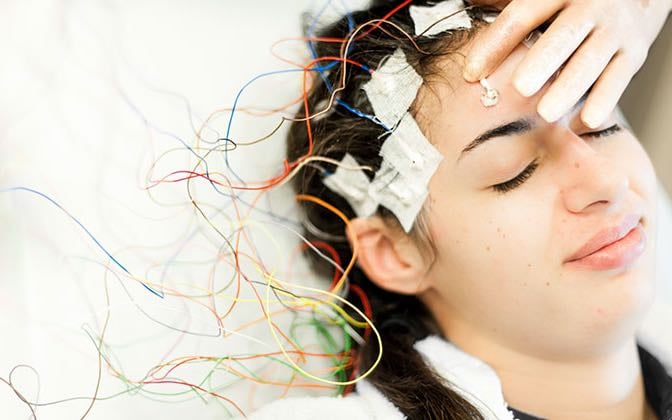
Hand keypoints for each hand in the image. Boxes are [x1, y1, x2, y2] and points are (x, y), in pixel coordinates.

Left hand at [463, 0, 671, 127]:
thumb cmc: (574, 1)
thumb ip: (507, 4)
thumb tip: (468, 7)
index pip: (521, 16)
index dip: (495, 44)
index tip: (472, 74)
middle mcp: (590, 6)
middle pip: (563, 35)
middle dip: (542, 62)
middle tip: (521, 88)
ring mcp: (615, 30)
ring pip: (591, 60)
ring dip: (569, 88)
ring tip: (546, 113)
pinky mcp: (634, 53)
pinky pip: (618, 79)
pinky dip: (603, 101)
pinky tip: (584, 121)